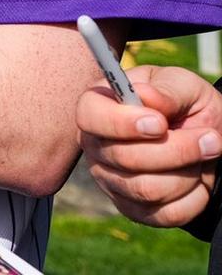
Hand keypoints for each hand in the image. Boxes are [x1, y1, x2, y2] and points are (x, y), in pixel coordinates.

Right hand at [78, 64, 221, 228]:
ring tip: (203, 155)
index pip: (89, 117)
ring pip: (147, 190)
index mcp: (98, 106)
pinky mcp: (132, 208)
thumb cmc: (185, 104)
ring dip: (188, 173)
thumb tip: (146, 97)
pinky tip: (197, 178)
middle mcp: (96, 145)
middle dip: (177, 150)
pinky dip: (194, 197)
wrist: (203, 136)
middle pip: (125, 158)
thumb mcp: (183, 85)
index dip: (122, 123)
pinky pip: (165, 214)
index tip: (160, 123)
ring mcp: (110, 179)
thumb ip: (166, 90)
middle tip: (210, 137)